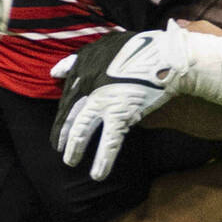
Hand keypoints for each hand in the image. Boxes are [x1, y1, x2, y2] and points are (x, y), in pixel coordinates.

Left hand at [51, 25, 193, 180]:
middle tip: (58, 148)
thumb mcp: (103, 47)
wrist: (166, 55)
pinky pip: (109, 141)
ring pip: (82, 130)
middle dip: (63, 133)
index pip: (68, 96)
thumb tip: (55, 72)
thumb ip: (76, 61)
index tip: (61, 125)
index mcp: (84, 68)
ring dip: (75, 148)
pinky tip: (98, 174)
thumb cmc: (138, 48)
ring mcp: (103, 100)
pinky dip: (103, 159)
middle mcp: (89, 85)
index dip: (64, 114)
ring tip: (70, 161)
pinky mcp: (121, 114)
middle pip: (70, 115)